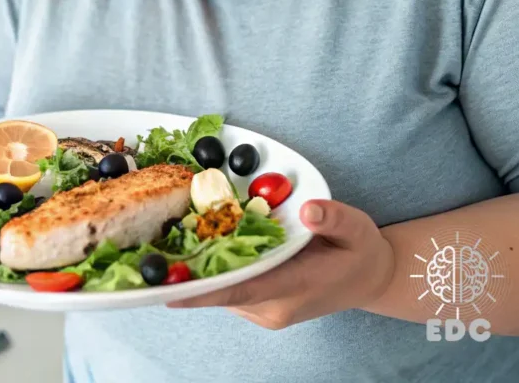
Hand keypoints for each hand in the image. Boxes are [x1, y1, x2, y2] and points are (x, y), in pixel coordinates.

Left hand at [168, 199, 394, 329]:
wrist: (370, 278)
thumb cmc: (360, 252)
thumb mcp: (357, 229)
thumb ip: (333, 218)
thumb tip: (308, 209)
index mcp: (293, 291)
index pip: (239, 291)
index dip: (201, 290)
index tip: (166, 287)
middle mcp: (272, 307)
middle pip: (221, 290)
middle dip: (187, 273)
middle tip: (148, 251)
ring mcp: (264, 309)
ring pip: (221, 290)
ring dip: (196, 270)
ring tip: (164, 242)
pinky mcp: (260, 304)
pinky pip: (229, 287)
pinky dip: (212, 269)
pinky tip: (196, 245)